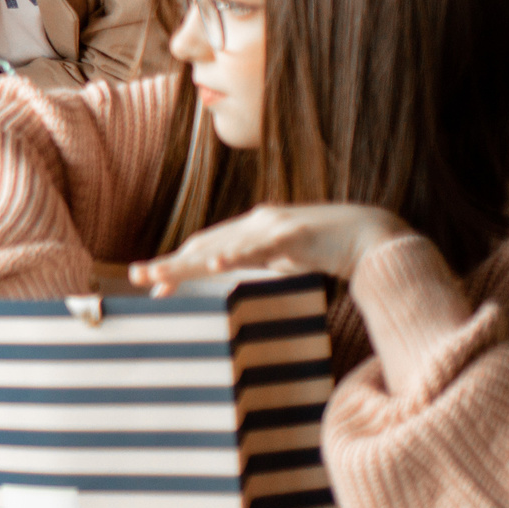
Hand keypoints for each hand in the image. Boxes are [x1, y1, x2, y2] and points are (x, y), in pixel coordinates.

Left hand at [128, 203, 412, 296]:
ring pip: (224, 245)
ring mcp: (274, 226)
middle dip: (170, 263)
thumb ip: (252, 269)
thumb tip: (223, 281)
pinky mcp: (297, 234)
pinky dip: (239, 254)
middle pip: (204, 245)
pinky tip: (218, 264)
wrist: (370, 234)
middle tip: (137, 276)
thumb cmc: (322, 251)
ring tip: (163, 274)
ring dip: (191, 262)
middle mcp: (255, 223)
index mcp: (249, 231)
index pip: (204, 249)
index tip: (150, 284)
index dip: (176, 265)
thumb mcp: (279, 263)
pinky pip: (262, 246)